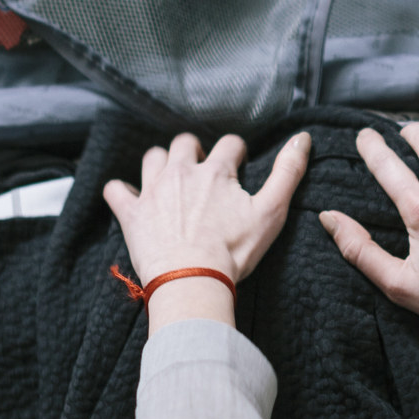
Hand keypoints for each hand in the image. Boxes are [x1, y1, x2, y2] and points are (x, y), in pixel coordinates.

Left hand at [103, 131, 311, 329]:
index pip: (229, 144)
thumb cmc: (234, 251)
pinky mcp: (132, 213)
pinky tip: (129, 197)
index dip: (236, 152)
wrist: (193, 280)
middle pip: (185, 143)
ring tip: (170, 179)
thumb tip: (302, 138)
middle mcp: (182, 172)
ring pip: (152, 158)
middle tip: (202, 172)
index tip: (238, 165)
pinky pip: (116, 190)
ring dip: (161, 163)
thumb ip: (288, 172)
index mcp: (217, 171)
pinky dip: (121, 191)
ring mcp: (153, 191)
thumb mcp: (271, 211)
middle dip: (195, 151)